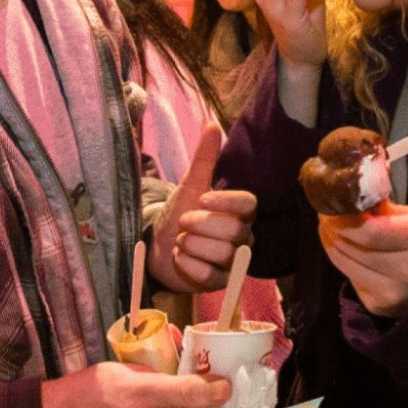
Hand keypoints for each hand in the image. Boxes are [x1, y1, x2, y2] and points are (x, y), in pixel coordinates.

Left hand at [152, 122, 255, 291]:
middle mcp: (243, 236)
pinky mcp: (221, 283)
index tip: (202, 198)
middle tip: (183, 222)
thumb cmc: (179, 213)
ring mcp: (233, 261)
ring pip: (221, 254)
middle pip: (233, 231)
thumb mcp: (189, 185)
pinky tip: (180, 258)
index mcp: (240, 211)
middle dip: (200, 225)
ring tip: (181, 241)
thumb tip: (212, 124)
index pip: (248, 204)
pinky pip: (209, 276)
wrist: (159, 246)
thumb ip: (204, 159)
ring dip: (191, 245)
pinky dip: (188, 265)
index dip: (225, 201)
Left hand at [318, 200, 407, 317]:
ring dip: (330, 240)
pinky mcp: (378, 304)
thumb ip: (380, 206)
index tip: (334, 202)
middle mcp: (407, 269)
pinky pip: (347, 275)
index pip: (367, 228)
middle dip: (331, 225)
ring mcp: (391, 291)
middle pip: (349, 244)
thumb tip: (349, 191)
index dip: (342, 215)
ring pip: (341, 260)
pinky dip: (341, 258)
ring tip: (331, 226)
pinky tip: (346, 247)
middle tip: (327, 211)